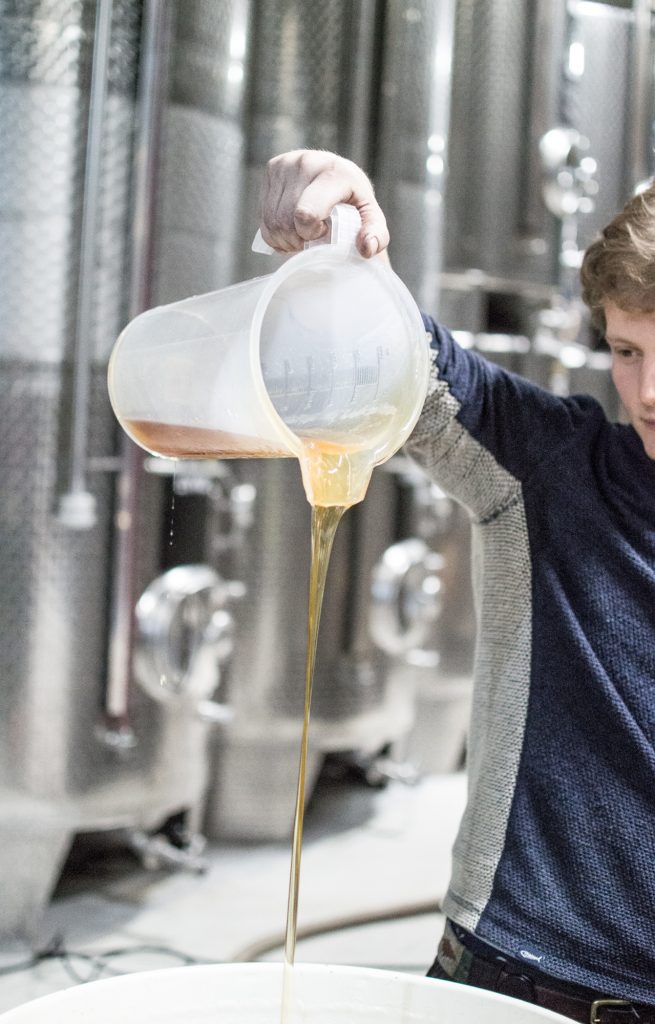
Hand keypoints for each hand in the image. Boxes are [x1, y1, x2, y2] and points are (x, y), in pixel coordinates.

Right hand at [259, 150, 389, 258]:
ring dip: (285, 239)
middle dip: (298, 239)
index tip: (324, 231)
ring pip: (271, 222)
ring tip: (302, 234)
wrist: (337, 178)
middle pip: (285, 221)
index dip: (310, 233)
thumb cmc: (354, 204)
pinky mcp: (271, 168)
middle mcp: (306, 161)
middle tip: (312, 238)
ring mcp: (285, 163)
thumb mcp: (371, 220)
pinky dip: (274, 232)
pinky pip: (262, 218)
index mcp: (333, 172)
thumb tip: (366, 249)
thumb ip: (376, 236)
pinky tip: (290, 227)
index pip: (305, 214)